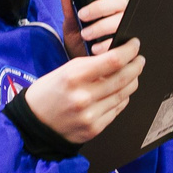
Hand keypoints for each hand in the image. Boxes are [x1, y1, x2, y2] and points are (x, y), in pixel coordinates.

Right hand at [23, 37, 144, 143]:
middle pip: (124, 77)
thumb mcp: (64, 71)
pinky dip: (122, 98)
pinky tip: (119, 92)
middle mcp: (83, 96)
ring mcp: (90, 114)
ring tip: (132, 74)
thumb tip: (118, 57)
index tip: (134, 45)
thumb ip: (90, 66)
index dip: (129, 50)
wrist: (33, 125)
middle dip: (136, 65)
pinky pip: (117, 109)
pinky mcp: (95, 128)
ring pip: (124, 94)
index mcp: (73, 76)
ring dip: (132, 81)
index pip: (113, 60)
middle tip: (139, 59)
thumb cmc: (47, 93)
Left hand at [62, 0, 130, 54]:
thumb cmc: (78, 40)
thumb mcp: (70, 25)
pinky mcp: (124, 44)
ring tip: (86, 34)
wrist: (82, 64)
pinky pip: (121, 41)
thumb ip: (69, 9)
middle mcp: (118, 13)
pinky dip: (107, 44)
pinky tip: (95, 48)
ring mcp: (123, 27)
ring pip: (120, 20)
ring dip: (102, 26)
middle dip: (100, 7)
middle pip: (119, 1)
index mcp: (107, 3)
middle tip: (83, 15)